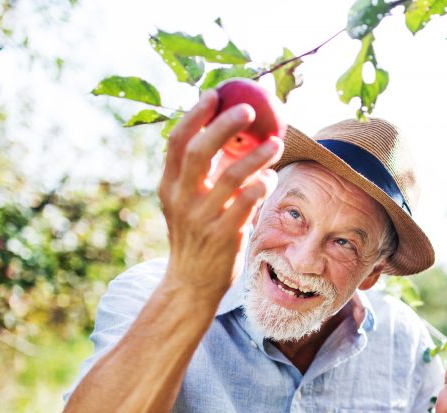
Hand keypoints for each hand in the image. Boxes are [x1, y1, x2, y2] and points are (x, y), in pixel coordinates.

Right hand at [158, 89, 283, 304]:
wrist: (190, 283)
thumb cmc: (195, 236)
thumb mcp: (186, 203)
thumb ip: (200, 174)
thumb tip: (225, 135)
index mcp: (169, 185)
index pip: (177, 140)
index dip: (195, 114)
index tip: (215, 94)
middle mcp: (181, 198)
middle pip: (200, 151)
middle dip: (225, 125)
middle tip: (249, 110)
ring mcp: (201, 217)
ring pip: (231, 176)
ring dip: (257, 156)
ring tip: (277, 143)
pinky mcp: (222, 235)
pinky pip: (247, 203)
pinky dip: (261, 186)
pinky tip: (270, 179)